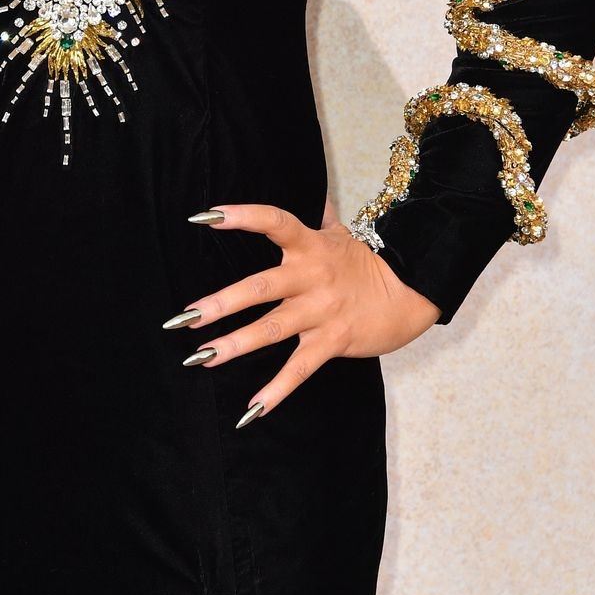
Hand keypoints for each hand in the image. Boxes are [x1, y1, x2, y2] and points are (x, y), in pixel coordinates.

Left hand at [172, 201, 441, 424]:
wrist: (410, 293)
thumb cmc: (364, 262)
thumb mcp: (339, 232)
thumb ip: (317, 213)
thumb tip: (309, 184)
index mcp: (310, 246)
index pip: (274, 222)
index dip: (242, 216)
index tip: (205, 216)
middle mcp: (311, 278)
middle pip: (260, 288)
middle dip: (220, 303)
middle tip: (184, 317)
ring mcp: (321, 312)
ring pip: (272, 330)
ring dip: (235, 345)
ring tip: (200, 357)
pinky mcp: (332, 342)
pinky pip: (300, 369)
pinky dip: (276, 391)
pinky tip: (251, 409)